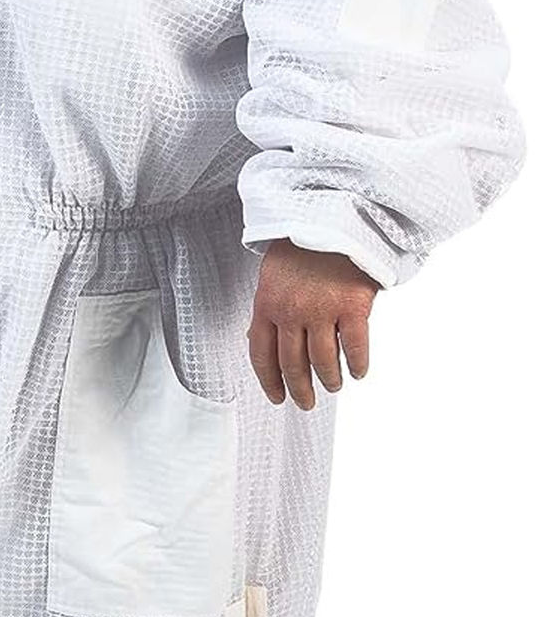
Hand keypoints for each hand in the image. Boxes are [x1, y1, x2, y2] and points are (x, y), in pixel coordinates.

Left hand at [247, 238, 378, 410]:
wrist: (335, 214)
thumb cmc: (304, 242)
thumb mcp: (273, 275)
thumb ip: (269, 308)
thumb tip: (258, 339)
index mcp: (266, 305)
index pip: (261, 355)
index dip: (269, 381)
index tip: (277, 397)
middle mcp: (291, 312)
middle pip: (292, 364)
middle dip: (299, 389)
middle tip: (305, 402)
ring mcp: (322, 310)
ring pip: (323, 361)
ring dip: (328, 379)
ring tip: (332, 385)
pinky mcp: (353, 306)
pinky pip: (355, 347)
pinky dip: (357, 365)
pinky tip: (357, 372)